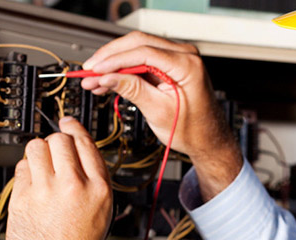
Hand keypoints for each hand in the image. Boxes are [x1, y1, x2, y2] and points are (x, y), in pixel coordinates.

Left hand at [6, 118, 112, 239]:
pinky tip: (31, 188)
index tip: (67, 122)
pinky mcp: (22, 199)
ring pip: (36, 147)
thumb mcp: (100, 213)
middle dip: (54, 142)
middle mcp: (74, 186)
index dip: (74, 128)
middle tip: (52, 154)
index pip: (85, 142)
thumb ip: (91, 181)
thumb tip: (76, 153)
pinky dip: (24, 173)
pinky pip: (21, 169)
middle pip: (59, 139)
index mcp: (99, 189)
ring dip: (37, 154)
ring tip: (40, 170)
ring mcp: (46, 191)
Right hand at [81, 31, 242, 199]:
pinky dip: (123, 70)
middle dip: (110, 57)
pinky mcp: (169, 66)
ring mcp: (177, 58)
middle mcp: (184, 55)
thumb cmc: (193, 129)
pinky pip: (142, 61)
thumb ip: (132, 90)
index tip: (95, 70)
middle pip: (138, 43)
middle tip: (88, 71)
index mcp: (187, 64)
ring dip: (113, 64)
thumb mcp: (158, 111)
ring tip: (93, 80)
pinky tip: (107, 81)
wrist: (207, 139)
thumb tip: (107, 77)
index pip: (143, 52)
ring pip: (137, 50)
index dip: (114, 60)